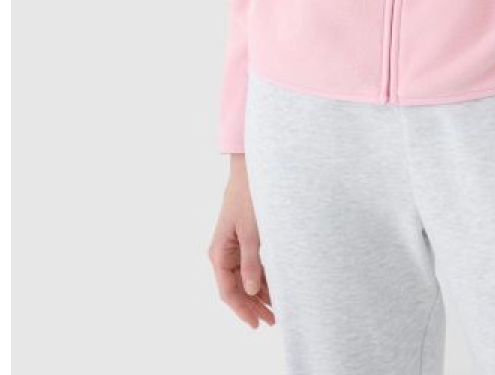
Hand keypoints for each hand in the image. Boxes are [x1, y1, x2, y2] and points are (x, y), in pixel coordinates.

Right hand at [208, 155, 276, 328]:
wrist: (250, 170)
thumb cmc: (249, 197)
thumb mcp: (251, 231)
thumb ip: (251, 262)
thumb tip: (252, 291)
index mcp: (219, 253)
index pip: (228, 291)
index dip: (242, 309)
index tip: (256, 323)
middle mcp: (223, 253)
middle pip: (236, 288)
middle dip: (253, 306)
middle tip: (272, 321)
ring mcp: (233, 247)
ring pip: (245, 278)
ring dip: (259, 294)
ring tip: (276, 310)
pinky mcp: (244, 239)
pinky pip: (250, 265)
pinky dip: (262, 278)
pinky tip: (274, 288)